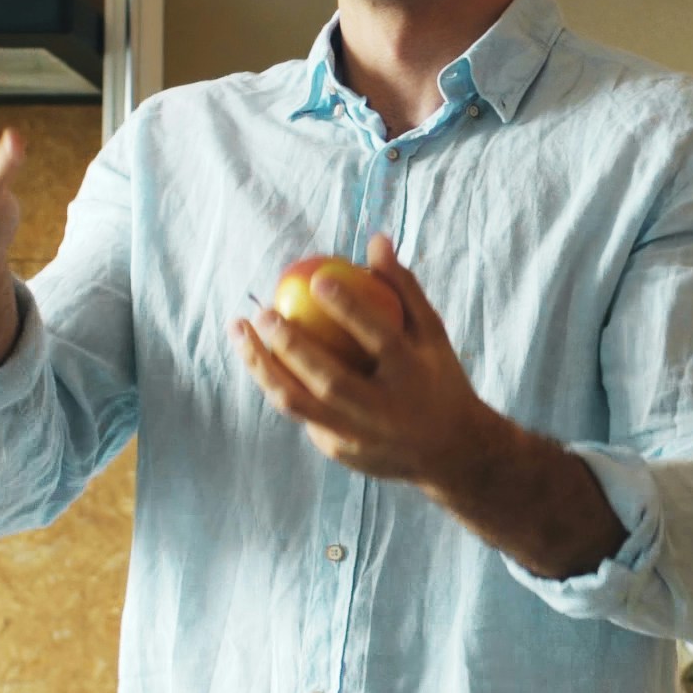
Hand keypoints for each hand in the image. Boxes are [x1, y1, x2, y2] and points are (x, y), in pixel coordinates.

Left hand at [234, 234, 502, 486]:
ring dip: (262, 367)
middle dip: (291, 345)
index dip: (349, 309)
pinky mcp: (339, 451)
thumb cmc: (437, 378)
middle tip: (263, 312)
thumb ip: (402, 287)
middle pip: (329, 380)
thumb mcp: (432, 333)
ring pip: (298, 404)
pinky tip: (260, 356)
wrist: (452, 453)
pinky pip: (301, 412)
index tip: (317, 280)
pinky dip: (279, 382)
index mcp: (413, 375)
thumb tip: (375, 239)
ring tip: (240, 332)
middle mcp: (384, 412)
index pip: (379, 338)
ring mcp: (358, 437)